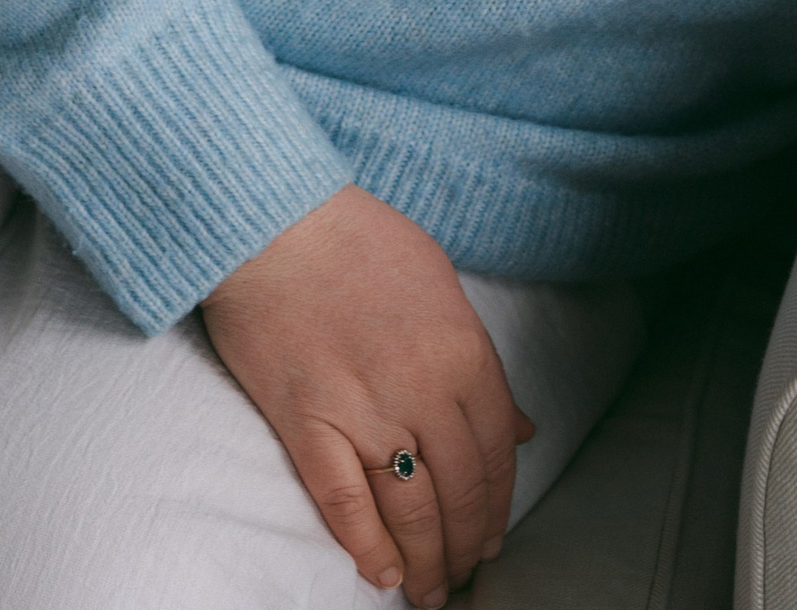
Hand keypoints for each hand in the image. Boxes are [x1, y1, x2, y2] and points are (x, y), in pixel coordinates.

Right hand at [201, 185, 534, 605]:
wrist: (275, 222)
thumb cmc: (360, 241)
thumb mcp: (442, 285)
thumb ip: (480, 362)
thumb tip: (521, 426)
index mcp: (464, 352)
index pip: (498, 452)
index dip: (498, 504)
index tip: (493, 534)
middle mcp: (423, 390)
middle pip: (460, 490)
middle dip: (467, 542)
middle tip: (466, 573)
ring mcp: (365, 412)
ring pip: (411, 510)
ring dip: (427, 559)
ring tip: (431, 590)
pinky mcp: (308, 425)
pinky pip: (344, 503)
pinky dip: (366, 545)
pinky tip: (383, 573)